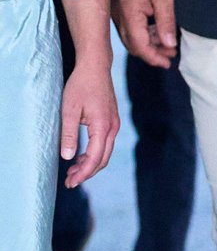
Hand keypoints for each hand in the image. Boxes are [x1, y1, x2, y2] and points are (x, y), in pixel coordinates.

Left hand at [61, 55, 119, 187]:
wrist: (95, 67)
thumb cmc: (81, 85)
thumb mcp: (69, 110)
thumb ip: (69, 134)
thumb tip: (68, 157)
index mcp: (103, 126)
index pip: (95, 158)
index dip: (83, 173)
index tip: (71, 182)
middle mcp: (112, 128)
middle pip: (102, 159)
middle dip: (87, 173)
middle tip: (69, 181)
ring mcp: (114, 124)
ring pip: (104, 153)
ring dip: (90, 165)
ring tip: (72, 171)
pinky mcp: (111, 121)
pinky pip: (105, 144)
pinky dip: (94, 154)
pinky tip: (81, 156)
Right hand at [113, 0, 177, 68]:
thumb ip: (166, 21)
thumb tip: (169, 45)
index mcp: (130, 15)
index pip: (139, 45)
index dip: (153, 57)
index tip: (167, 63)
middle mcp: (119, 18)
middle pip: (134, 46)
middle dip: (153, 54)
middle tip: (171, 56)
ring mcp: (117, 15)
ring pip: (131, 39)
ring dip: (149, 46)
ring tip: (168, 46)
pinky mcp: (119, 12)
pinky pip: (129, 30)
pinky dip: (144, 36)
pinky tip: (157, 34)